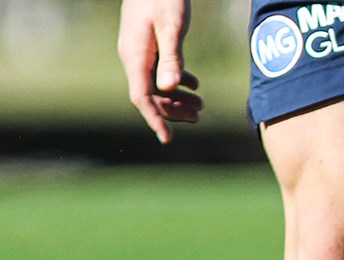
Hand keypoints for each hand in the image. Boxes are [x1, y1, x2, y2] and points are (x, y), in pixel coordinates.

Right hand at [117, 0, 203, 142]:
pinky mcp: (149, 45)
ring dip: (177, 97)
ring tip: (201, 106)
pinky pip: (160, 71)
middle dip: (173, 110)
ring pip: (156, 84)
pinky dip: (177, 81)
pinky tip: (196, 85)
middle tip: (199, 117)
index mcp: (135, 56)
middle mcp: (134, 57)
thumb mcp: (172, 27)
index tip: (167, 138)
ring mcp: (140, 52)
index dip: (155, 119)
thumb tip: (169, 87)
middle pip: (151, 95)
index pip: (141, 97)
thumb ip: (171, 57)